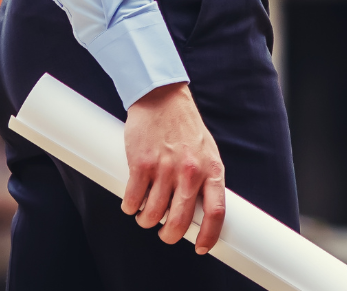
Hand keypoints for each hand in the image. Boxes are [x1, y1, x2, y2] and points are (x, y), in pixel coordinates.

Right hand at [123, 82, 225, 253]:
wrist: (162, 98)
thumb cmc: (185, 127)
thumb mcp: (206, 151)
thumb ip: (206, 178)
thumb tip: (201, 211)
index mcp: (211, 169)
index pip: (216, 212)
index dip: (209, 235)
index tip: (201, 247)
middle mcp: (190, 172)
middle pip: (180, 222)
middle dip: (170, 234)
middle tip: (164, 231)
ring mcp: (164, 169)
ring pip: (152, 216)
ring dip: (146, 220)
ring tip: (146, 211)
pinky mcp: (141, 165)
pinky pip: (132, 201)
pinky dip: (130, 206)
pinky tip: (133, 200)